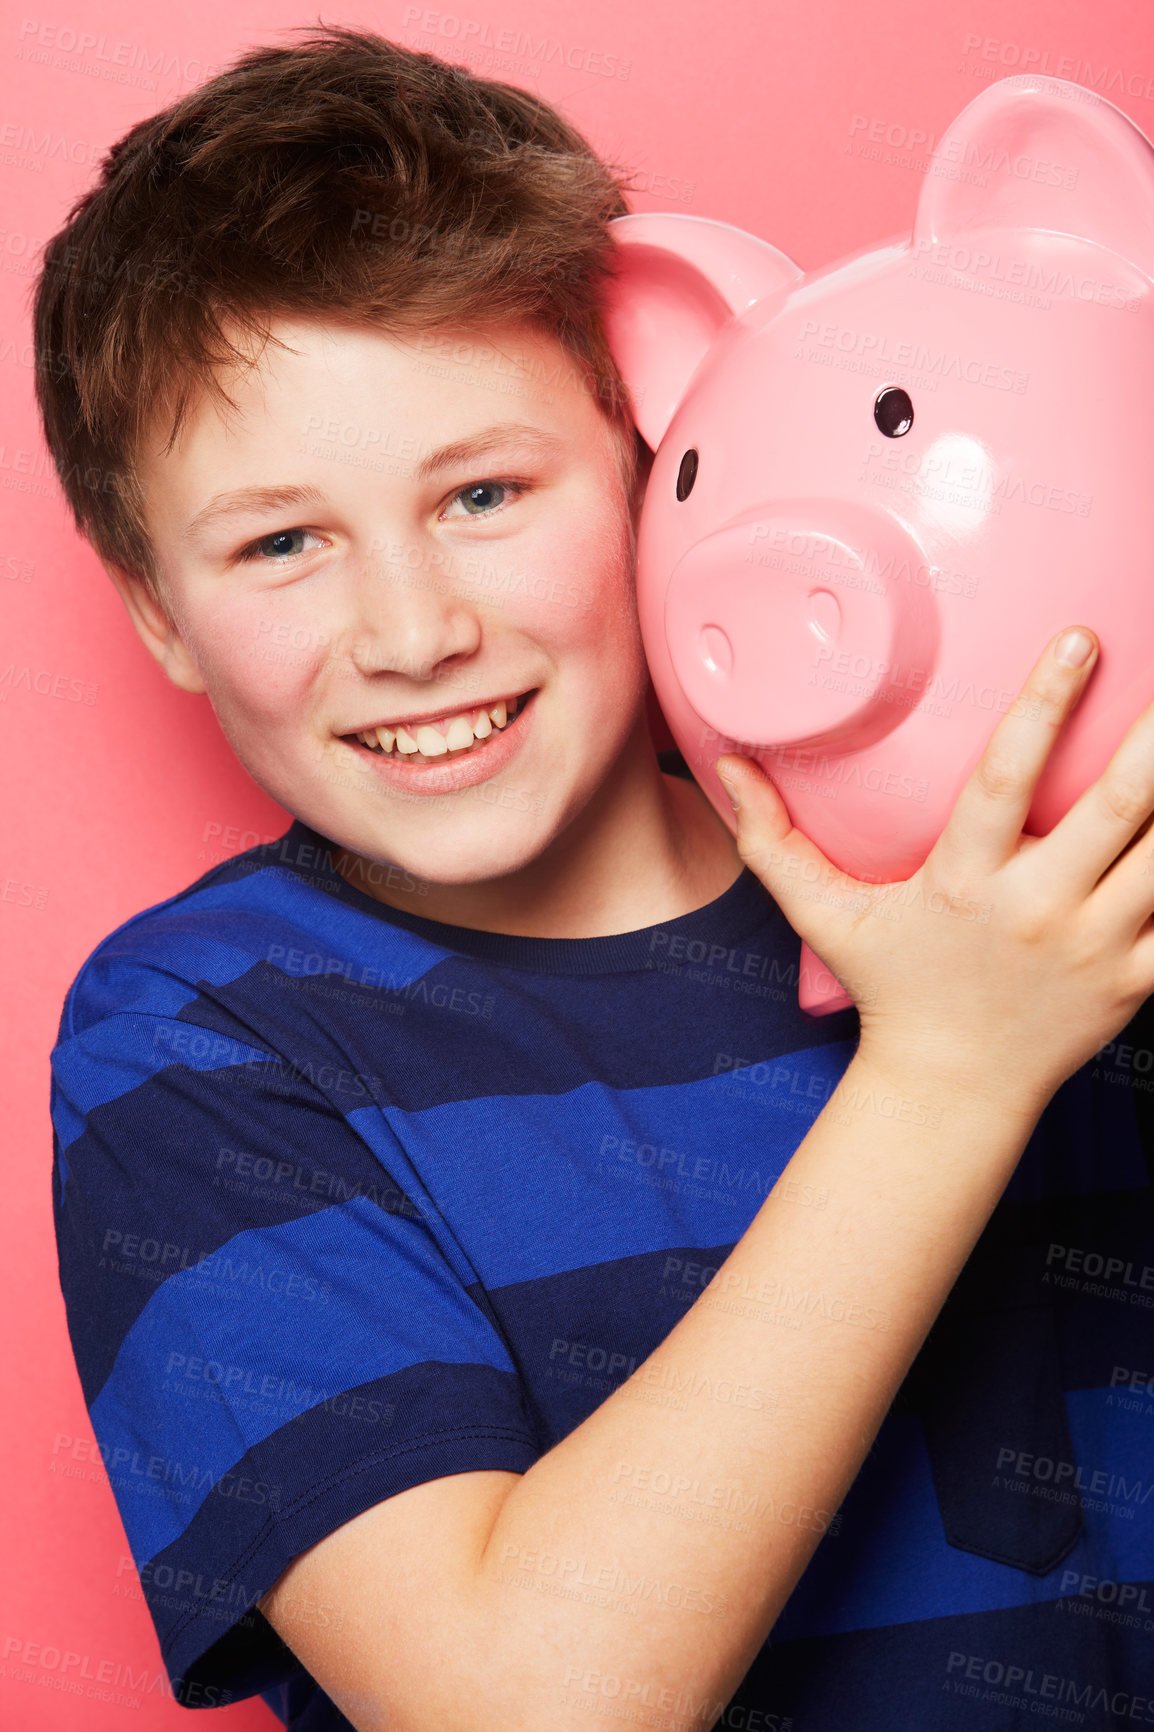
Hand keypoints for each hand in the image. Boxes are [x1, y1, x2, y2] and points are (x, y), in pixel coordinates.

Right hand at [715, 626, 1153, 1116]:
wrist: (951, 1091)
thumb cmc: (893, 988)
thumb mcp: (824, 916)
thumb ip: (774, 839)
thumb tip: (726, 762)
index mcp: (964, 880)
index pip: (1007, 776)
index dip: (1045, 703)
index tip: (1079, 638)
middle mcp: (1036, 909)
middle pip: (1117, 807)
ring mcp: (1094, 948)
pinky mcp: (1134, 980)